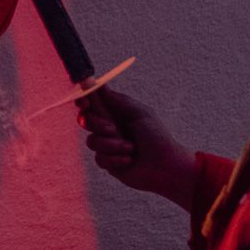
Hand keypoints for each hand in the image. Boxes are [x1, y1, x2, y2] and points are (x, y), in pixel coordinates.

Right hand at [77, 87, 197, 210]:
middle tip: (112, 129)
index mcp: (116, 112)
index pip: (92, 102)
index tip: (84, 102)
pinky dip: (115, 159)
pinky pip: (99, 159)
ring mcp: (107, 145)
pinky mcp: (108, 162)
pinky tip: (129, 160)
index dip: (83, 100)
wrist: (165, 165)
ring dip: (112, 145)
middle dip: (97, 124)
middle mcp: (108, 127)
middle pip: (85, 120)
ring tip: (131, 148)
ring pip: (91, 141)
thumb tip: (98, 84)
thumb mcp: (140, 113)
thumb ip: (117, 100)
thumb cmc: (157, 137)